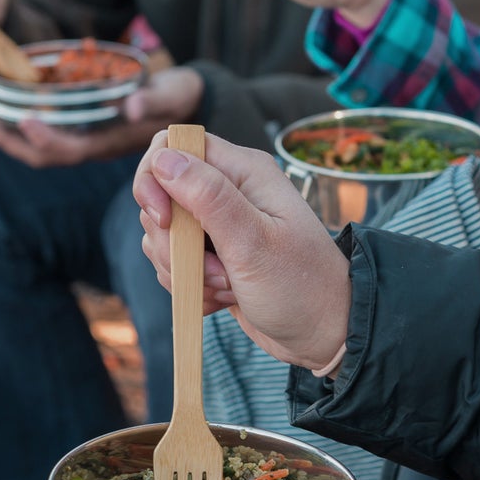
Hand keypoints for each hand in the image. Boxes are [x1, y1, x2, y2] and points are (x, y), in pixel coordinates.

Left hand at [0, 66, 204, 167]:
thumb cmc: (181, 97)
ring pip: (37, 149)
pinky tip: (3, 105)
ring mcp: (86, 141)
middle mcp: (94, 148)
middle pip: (42, 157)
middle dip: (8, 138)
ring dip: (5, 132)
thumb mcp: (173, 94)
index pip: (72, 151)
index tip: (26, 118)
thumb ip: (153, 99)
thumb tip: (130, 108)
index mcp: (112, 143)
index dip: (47, 140)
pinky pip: (43, 136)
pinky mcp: (83, 131)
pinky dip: (18, 124)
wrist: (189, 103)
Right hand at [132, 130, 349, 371]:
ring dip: (184, 270)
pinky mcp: (213, 257)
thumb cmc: (301, 286)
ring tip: (228, 286)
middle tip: (212, 268)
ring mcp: (220, 225)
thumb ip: (209, 197)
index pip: (173, 145)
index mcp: (243, 171)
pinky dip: (190, 287)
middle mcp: (229, 190)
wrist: (325, 334)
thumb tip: (165, 158)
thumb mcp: (254, 242)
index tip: (165, 220)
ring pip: (165, 235)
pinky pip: (175, 264)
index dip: (155, 178)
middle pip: (161, 196)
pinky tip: (224, 298)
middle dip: (172, 241)